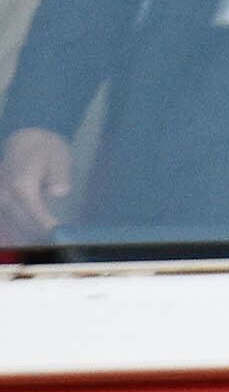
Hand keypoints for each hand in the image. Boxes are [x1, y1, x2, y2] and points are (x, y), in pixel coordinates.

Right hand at [0, 127, 71, 241]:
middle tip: (60, 248)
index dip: (47, 229)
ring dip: (27, 241)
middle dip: (39, 240)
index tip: (60, 239)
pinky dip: (16, 236)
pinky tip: (28, 247)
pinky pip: (6, 225)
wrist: (26, 141)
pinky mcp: (0, 203)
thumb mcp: (59, 157)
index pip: (34, 214)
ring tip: (47, 251)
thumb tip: (59, 192)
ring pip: (11, 228)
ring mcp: (0, 200)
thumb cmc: (47, 150)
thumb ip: (59, 176)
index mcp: (22, 185)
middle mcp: (5, 195)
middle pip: (22, 226)